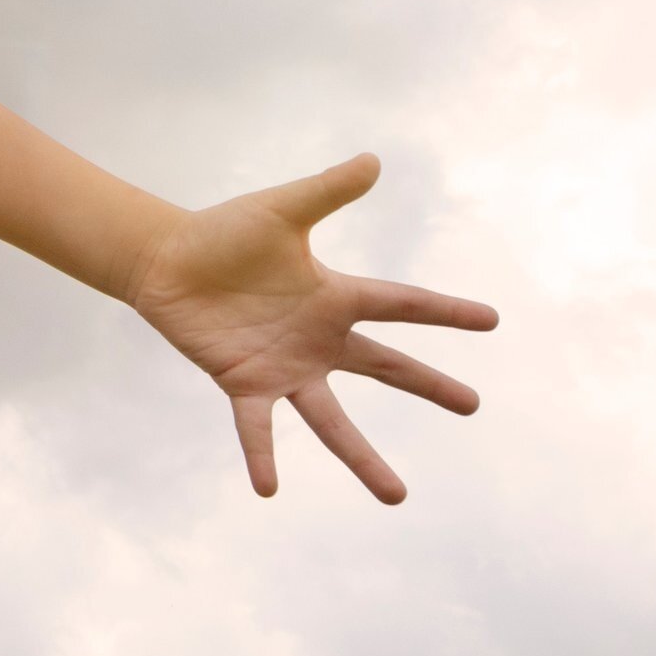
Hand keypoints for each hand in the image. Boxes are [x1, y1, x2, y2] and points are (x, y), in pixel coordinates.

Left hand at [125, 152, 498, 503]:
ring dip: (362, 459)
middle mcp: (318, 338)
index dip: (444, 311)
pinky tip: (268, 490)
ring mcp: (285, 366)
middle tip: (474, 406)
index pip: (401, 303)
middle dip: (429, 387)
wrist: (164, 260)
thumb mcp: (281, 210)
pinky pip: (257, 427)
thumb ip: (327, 190)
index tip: (491, 321)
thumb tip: (374, 159)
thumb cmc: (222, 235)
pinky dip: (262, 456)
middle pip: (385, 367)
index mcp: (333, 295)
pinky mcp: (242, 382)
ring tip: (397, 496)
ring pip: (332, 420)